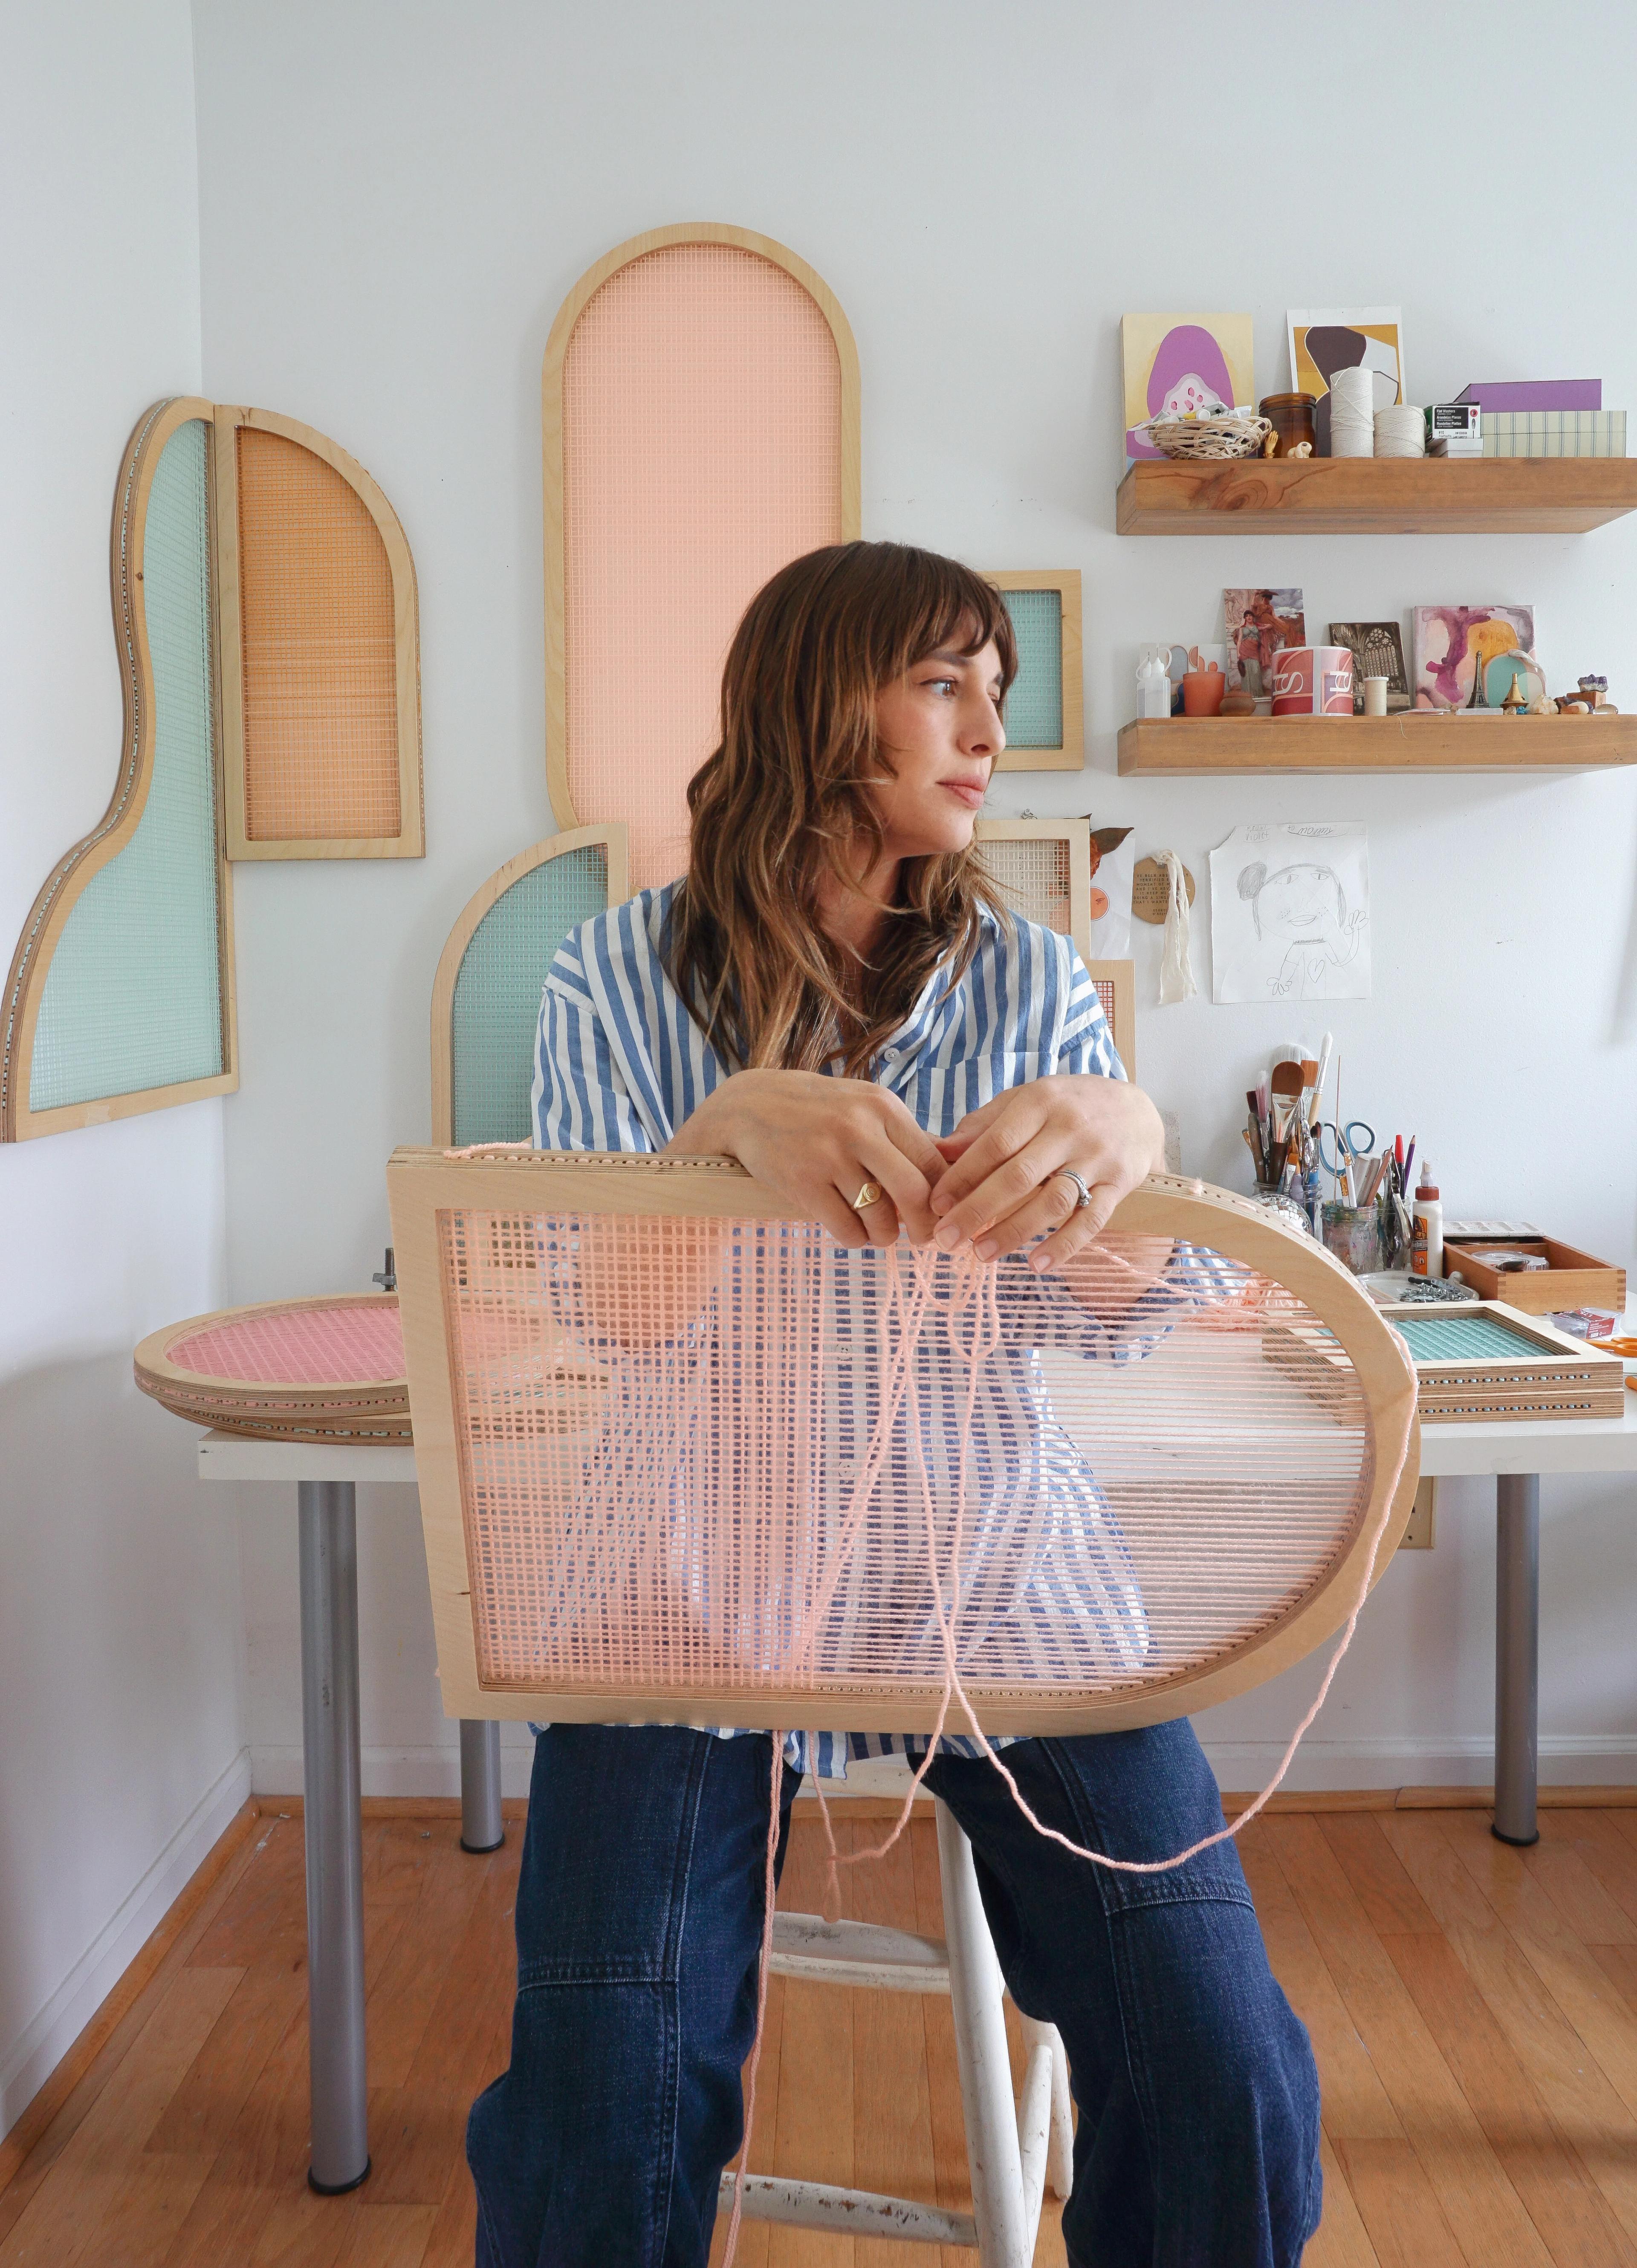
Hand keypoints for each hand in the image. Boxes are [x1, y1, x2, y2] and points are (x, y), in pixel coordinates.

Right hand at [665, 1069, 946, 1245]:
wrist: (748, 1107)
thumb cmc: (816, 1111)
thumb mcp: (862, 1105)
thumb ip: (901, 1136)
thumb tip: (951, 1174)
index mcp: (882, 1106)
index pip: (932, 1161)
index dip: (944, 1197)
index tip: (942, 1214)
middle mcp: (859, 1128)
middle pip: (914, 1193)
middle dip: (924, 1226)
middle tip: (922, 1238)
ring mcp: (829, 1155)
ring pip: (878, 1218)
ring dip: (883, 1236)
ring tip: (876, 1232)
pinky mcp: (802, 1182)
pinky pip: (845, 1229)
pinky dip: (854, 1239)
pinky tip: (849, 1230)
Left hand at [928, 1075, 1164, 1271]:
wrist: (1137, 1109)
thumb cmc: (1067, 1107)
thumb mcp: (1026, 1101)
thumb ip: (983, 1126)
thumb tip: (938, 1150)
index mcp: (1040, 1103)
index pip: (995, 1143)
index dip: (963, 1177)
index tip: (936, 1205)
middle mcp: (1069, 1129)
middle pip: (1019, 1176)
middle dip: (977, 1211)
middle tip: (947, 1239)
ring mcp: (1097, 1158)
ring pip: (1052, 1202)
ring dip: (1014, 1232)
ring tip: (981, 1254)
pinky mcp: (1120, 1184)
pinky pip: (1090, 1221)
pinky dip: (1063, 1246)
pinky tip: (1037, 1265)